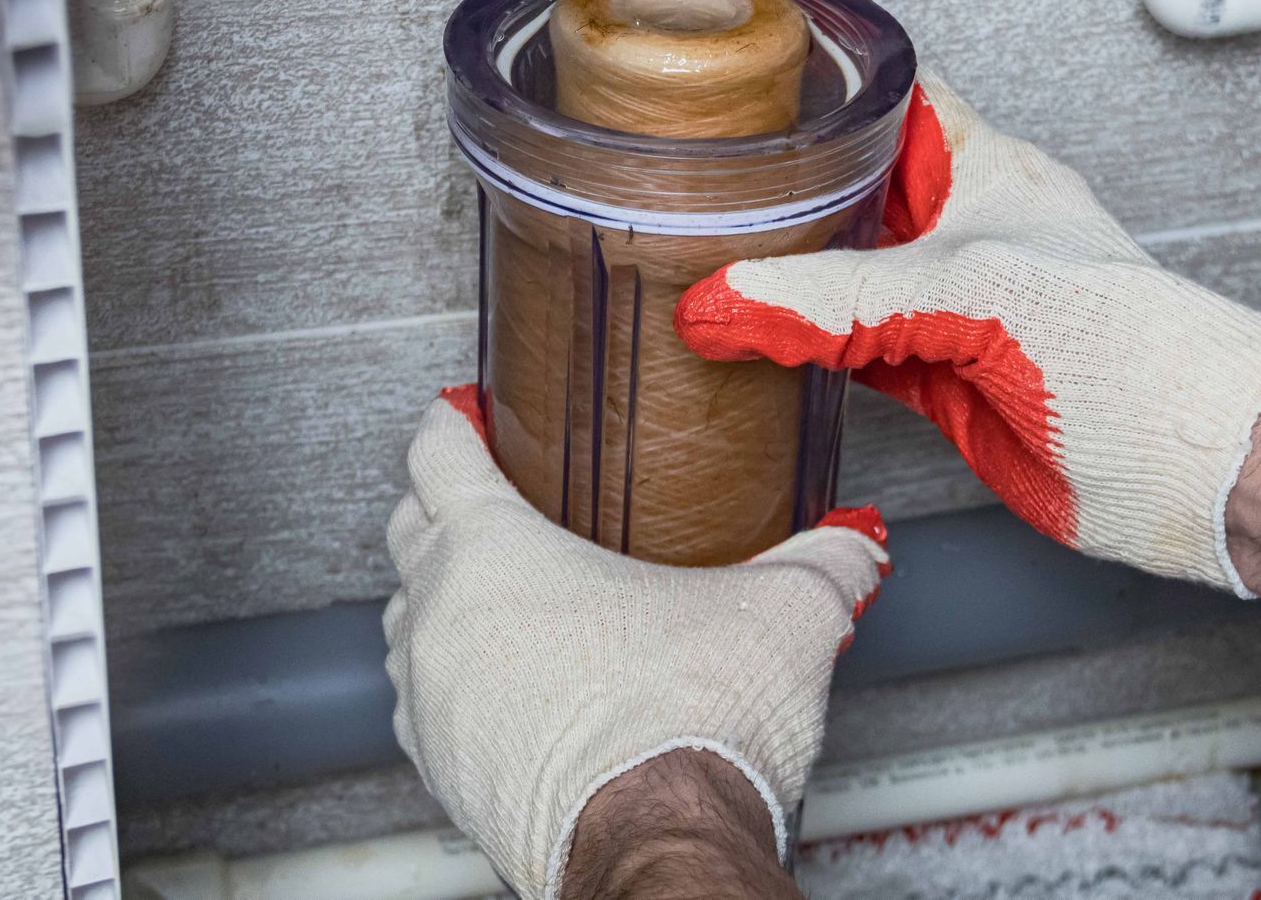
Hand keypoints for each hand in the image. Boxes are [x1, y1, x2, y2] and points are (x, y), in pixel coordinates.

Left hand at [383, 388, 889, 899]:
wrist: (658, 844)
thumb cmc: (686, 728)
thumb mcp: (782, 613)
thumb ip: (823, 562)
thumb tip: (852, 547)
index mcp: (496, 551)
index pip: (438, 454)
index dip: (452, 424)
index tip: (466, 416)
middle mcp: (443, 620)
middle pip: (408, 531)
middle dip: (442, 506)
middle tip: (491, 497)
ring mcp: (432, 701)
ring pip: (409, 623)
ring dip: (443, 601)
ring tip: (506, 599)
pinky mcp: (442, 773)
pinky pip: (424, 706)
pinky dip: (456, 683)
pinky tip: (511, 688)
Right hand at [675, 71, 1260, 593]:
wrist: (1190, 464)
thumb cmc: (1138, 349)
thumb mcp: (970, 294)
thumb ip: (837, 301)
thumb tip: (725, 303)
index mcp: (986, 171)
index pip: (895, 95)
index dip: (830, 76)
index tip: (748, 74)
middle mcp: (966, 231)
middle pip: (854, 191)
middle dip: (783, 189)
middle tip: (691, 184)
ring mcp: (953, 308)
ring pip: (846, 280)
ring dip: (786, 280)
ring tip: (700, 263)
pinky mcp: (940, 379)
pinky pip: (852, 354)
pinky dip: (803, 351)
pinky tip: (757, 348)